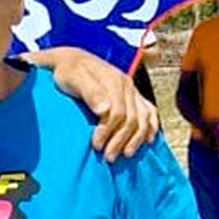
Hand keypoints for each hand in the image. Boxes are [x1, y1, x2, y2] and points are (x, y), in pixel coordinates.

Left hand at [23, 46, 157, 160]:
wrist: (71, 61)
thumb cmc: (67, 71)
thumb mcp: (73, 78)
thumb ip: (89, 92)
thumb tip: (104, 110)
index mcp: (114, 81)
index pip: (117, 113)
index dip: (108, 132)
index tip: (96, 146)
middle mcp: (127, 86)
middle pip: (131, 119)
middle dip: (120, 141)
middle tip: (108, 157)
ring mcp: (132, 91)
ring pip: (143, 118)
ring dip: (136, 139)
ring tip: (125, 155)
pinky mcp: (133, 95)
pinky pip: (149, 112)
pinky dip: (150, 126)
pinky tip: (148, 140)